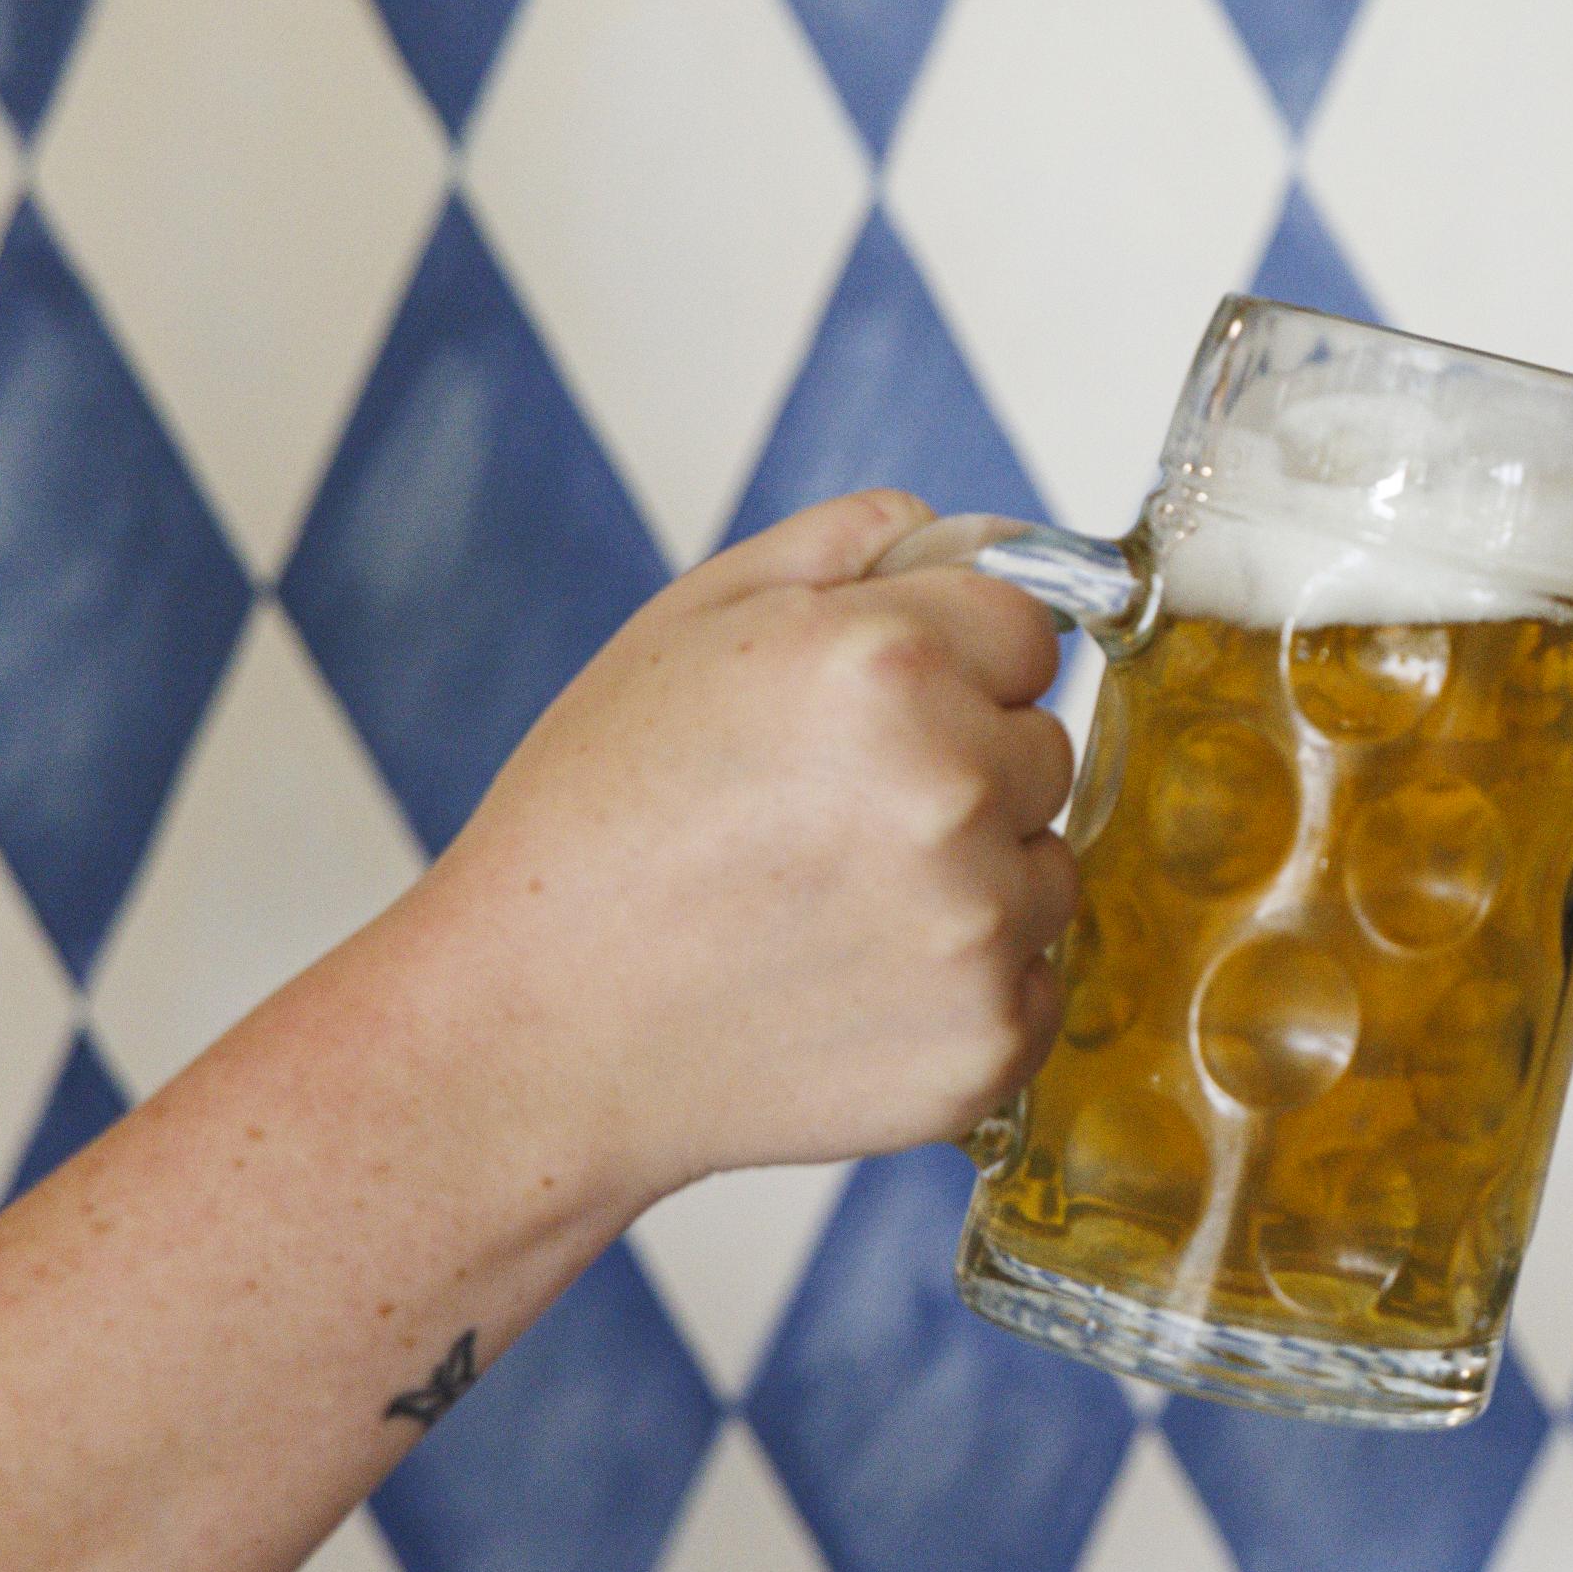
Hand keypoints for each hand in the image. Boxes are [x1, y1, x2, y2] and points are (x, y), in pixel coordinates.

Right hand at [401, 489, 1078, 1208]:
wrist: (528, 1035)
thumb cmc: (589, 829)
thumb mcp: (687, 627)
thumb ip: (842, 548)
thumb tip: (953, 529)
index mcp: (888, 664)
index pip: (1026, 630)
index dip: (949, 665)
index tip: (872, 714)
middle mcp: (952, 789)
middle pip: (1042, 749)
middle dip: (960, 770)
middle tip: (823, 822)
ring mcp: (978, 926)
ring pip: (1043, 869)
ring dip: (971, 882)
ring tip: (826, 909)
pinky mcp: (984, 1041)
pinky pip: (1032, 983)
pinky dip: (963, 989)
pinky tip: (847, 985)